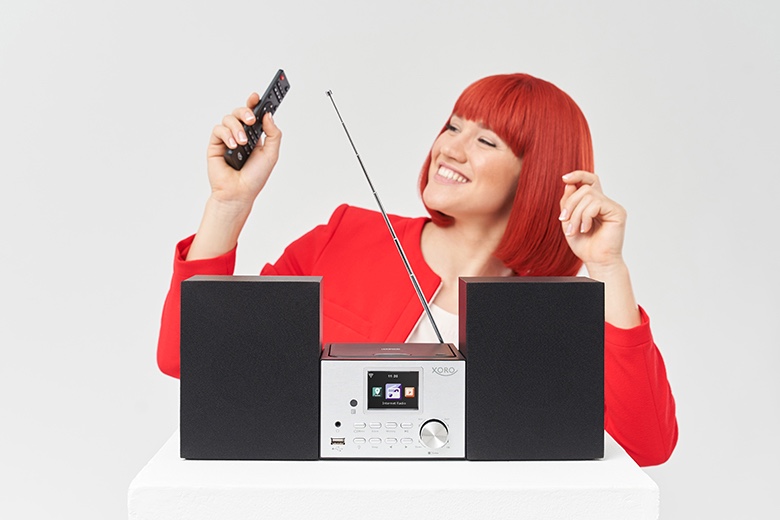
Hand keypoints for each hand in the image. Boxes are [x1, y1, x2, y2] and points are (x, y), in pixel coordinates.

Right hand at [186, 94, 282, 260]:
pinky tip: (233, 145)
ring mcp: (227, 138)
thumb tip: (268, 114)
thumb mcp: (271, 154)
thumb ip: (273, 133)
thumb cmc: (255, 177)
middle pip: (240, 112)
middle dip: (245, 111)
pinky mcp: (216, 144)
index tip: (257, 96)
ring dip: (237, 128)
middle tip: (251, 120)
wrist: (239, 193)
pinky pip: (218, 130)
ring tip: (242, 142)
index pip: (254, 114)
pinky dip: (226, 135)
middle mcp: (241, 134)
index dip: (255, 103)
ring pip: (228, 118)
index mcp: (255, 135)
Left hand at [558, 170, 626, 270]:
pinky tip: (585, 229)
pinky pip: (596, 204)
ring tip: (574, 229)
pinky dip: (585, 216)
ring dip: (576, 213)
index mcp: (594, 203)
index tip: (564, 178)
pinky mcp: (617, 212)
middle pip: (585, 188)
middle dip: (570, 203)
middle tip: (564, 219)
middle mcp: (605, 202)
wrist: (596, 261)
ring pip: (588, 195)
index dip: (578, 175)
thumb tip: (569, 184)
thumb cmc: (584, 245)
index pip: (589, 180)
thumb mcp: (568, 221)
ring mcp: (612, 206)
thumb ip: (568, 203)